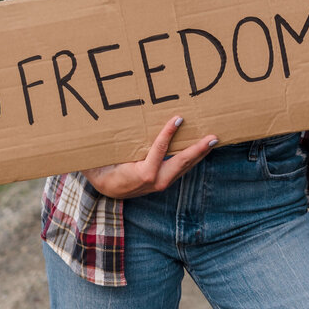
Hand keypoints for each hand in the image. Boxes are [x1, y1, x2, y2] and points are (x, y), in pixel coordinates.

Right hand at [80, 116, 217, 197]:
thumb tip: (95, 127)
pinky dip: (192, 158)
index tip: (178, 118)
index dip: (168, 134)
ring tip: (213, 140)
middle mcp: (155, 180)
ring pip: (184, 166)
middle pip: (181, 163)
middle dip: (198, 149)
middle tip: (213, 137)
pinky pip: (181, 168)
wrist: (105, 190)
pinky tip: (200, 149)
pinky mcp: (164, 181)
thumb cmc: (102, 169)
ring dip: (199, 153)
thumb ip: (102, 148)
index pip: (158, 151)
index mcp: (141, 174)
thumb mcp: (100, 159)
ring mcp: (161, 182)